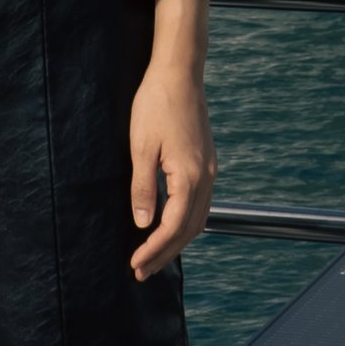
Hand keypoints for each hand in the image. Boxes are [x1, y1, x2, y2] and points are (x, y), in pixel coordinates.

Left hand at [129, 59, 212, 277]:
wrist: (179, 74)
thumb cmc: (156, 105)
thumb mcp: (141, 147)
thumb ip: (143, 187)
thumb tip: (143, 223)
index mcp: (190, 176)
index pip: (172, 226)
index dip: (153, 249)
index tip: (135, 264)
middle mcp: (206, 178)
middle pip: (189, 230)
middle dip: (165, 253)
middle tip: (141, 271)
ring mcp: (210, 170)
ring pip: (198, 219)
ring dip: (176, 241)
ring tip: (153, 256)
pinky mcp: (207, 162)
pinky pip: (200, 204)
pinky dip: (185, 223)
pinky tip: (169, 226)